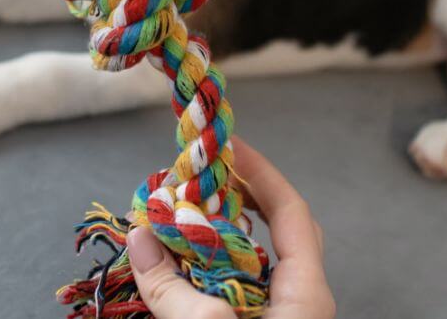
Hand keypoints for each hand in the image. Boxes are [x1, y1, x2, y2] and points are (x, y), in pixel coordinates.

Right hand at [128, 137, 335, 318]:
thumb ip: (171, 288)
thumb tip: (140, 239)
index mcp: (306, 293)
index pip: (292, 211)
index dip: (261, 173)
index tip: (230, 145)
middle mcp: (298, 301)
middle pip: (275, 230)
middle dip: (238, 197)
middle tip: (203, 174)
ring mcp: (277, 316)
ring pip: (249, 261)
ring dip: (216, 233)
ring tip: (183, 212)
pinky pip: (232, 287)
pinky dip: (206, 267)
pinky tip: (179, 261)